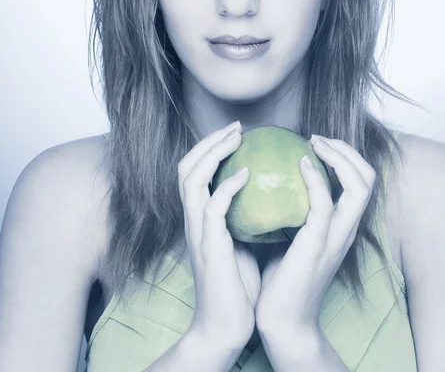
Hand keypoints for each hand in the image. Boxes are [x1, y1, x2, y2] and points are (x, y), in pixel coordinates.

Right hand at [177, 121, 260, 349]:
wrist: (225, 326)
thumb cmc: (237, 285)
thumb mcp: (239, 241)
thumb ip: (243, 215)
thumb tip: (268, 190)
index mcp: (200, 217)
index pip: (193, 171)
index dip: (209, 147)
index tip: (236, 133)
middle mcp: (193, 220)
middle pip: (186, 167)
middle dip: (209, 141)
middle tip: (237, 127)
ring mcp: (198, 233)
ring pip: (192, 180)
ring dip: (214, 154)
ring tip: (237, 139)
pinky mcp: (209, 248)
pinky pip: (213, 208)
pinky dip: (227, 186)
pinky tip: (247, 174)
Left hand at [254, 135, 375, 337]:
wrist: (282, 320)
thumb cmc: (281, 278)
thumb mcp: (292, 235)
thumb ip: (293, 209)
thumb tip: (272, 179)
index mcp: (341, 226)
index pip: (361, 181)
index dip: (345, 155)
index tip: (316, 143)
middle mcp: (346, 229)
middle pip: (367, 178)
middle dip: (346, 149)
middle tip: (317, 138)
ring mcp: (335, 237)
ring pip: (358, 186)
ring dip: (338, 156)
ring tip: (314, 143)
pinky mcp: (317, 245)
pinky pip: (325, 204)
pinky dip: (317, 179)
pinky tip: (300, 163)